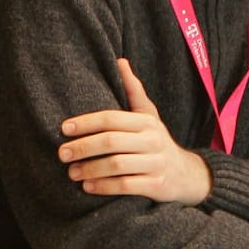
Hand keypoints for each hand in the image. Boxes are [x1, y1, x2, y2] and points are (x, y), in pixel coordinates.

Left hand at [58, 58, 210, 203]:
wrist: (186, 174)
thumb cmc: (156, 142)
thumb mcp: (149, 116)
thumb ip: (133, 91)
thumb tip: (120, 62)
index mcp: (147, 122)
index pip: (111, 118)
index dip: (86, 123)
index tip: (63, 129)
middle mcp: (153, 140)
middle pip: (111, 141)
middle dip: (82, 147)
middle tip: (62, 154)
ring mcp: (156, 163)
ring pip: (116, 165)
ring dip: (90, 169)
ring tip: (72, 172)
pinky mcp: (156, 184)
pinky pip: (125, 185)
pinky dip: (103, 186)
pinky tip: (88, 186)